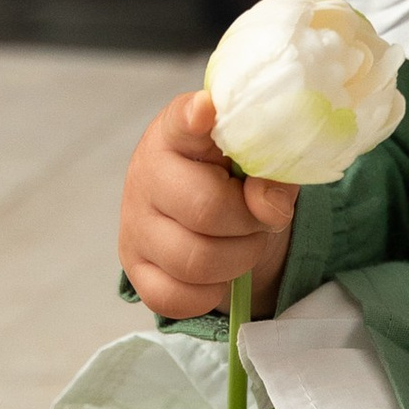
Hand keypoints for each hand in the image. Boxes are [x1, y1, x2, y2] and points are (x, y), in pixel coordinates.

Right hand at [118, 87, 297, 324]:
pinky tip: (217, 272)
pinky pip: (174, 297)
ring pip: (194, 260)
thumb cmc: (233, 180)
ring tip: (243, 243)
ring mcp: (134, 223)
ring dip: (238, 259)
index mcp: (178, 132)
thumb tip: (269, 207)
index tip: (207, 111)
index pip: (181, 120)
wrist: (210, 217)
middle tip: (259, 218)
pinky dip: (209, 294)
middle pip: (205, 209)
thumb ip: (275, 174)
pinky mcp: (133, 268)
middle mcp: (146, 173)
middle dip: (249, 223)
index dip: (195, 117)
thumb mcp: (261, 165)